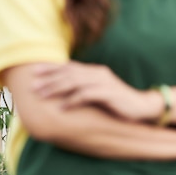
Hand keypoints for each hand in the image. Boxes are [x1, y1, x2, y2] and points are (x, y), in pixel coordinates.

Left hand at [31, 61, 155, 120]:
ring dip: (56, 88)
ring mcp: (104, 82)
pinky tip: (61, 107)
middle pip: (69, 73)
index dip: (51, 68)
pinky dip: (72, 100)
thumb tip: (62, 94)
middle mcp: (99, 73)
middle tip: (33, 86)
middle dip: (49, 79)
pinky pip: (86, 95)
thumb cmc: (118, 103)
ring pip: (75, 82)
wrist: (142, 107)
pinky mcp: (109, 93)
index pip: (69, 67)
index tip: (33, 72)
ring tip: (42, 96)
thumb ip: (84, 89)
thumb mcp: (99, 93)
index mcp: (95, 71)